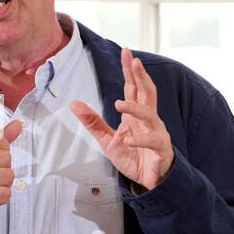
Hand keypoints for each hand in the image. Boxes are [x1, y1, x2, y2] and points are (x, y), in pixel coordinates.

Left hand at [70, 48, 174, 192]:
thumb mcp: (107, 139)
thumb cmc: (132, 157)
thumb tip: (73, 103)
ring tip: (118, 104)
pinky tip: (127, 140)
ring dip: (135, 108)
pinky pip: (152, 141)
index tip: (126, 52)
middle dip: (140, 76)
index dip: (130, 71)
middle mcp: (148, 119)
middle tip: (134, 60)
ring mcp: (156, 133)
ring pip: (149, 114)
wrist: (150, 180)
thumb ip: (92, 122)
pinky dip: (139, 140)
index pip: (133, 88)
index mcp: (136, 115)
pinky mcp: (160, 149)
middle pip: (147, 92)